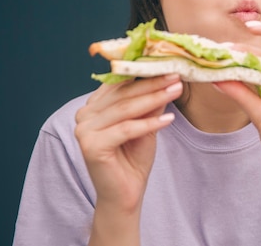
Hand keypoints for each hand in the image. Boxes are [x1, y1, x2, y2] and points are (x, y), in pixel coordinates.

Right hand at [74, 74, 181, 212]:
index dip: (145, 73)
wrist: (125, 195)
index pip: (120, 83)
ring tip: (176, 90)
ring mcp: (84, 130)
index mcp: (93, 106)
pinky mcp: (91, 145)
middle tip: (176, 76)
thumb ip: (151, 103)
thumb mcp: (146, 124)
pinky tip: (169, 119)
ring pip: (125, 109)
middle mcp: (84, 114)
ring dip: (154, 98)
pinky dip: (149, 123)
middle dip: (153, 84)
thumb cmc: (133, 159)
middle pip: (123, 94)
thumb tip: (167, 77)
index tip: (170, 66)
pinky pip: (125, 129)